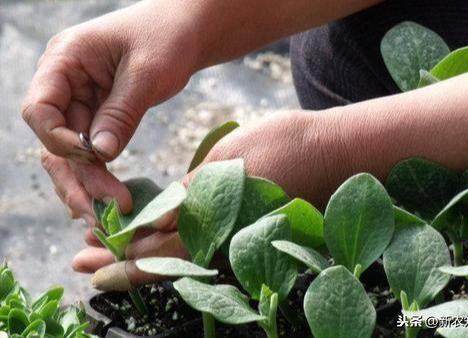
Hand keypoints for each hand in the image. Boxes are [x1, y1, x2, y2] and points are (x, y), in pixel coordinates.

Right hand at [23, 0, 202, 226]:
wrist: (187, 30)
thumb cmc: (167, 37)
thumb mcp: (146, 74)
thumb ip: (120, 113)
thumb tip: (99, 154)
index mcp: (65, 60)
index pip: (39, 110)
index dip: (60, 141)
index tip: (94, 158)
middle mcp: (65, 83)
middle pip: (54, 140)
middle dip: (77, 177)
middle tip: (103, 210)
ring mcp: (81, 100)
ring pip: (72, 152)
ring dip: (88, 184)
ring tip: (113, 213)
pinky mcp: (100, 115)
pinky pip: (92, 150)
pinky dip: (101, 173)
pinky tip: (112, 198)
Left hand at [86, 111, 338, 289]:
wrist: (331, 151)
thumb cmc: (282, 148)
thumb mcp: (228, 164)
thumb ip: (189, 197)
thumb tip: (151, 225)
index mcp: (217, 228)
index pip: (157, 254)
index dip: (120, 259)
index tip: (88, 262)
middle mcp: (224, 243)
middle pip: (162, 263)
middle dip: (120, 263)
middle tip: (83, 263)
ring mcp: (235, 239)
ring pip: (177, 256)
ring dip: (139, 253)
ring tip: (106, 250)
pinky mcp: (243, 228)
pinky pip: (198, 242)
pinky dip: (167, 239)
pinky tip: (153, 230)